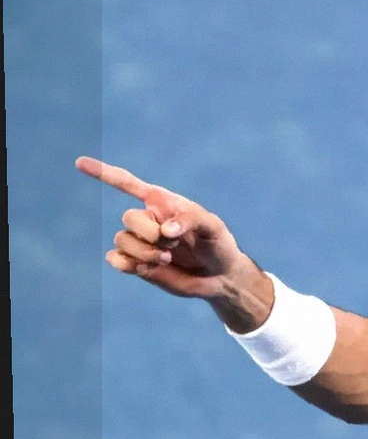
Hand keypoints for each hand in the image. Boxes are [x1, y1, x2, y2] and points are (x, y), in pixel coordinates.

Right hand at [76, 156, 249, 300]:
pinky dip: (129, 265)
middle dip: (150, 233)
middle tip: (174, 244)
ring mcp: (140, 241)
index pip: (128, 184)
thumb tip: (166, 229)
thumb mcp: (213, 226)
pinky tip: (148, 268)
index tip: (79, 162)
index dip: (104, 173)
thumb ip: (190, 220)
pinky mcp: (136, 263)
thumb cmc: (217, 243)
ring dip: (144, 252)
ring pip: (121, 240)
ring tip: (168, 258)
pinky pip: (115, 260)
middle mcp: (147, 219)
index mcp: (162, 202)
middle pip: (128, 218)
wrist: (219, 275)